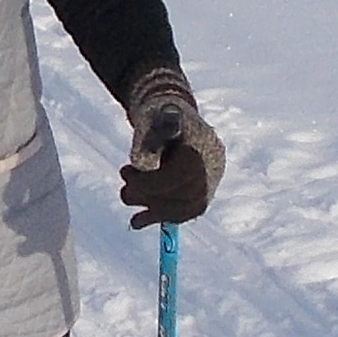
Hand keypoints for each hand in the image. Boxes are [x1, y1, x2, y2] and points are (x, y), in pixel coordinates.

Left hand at [118, 74, 220, 228]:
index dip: (151, 182)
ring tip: (127, 196)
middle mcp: (213, 166)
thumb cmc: (159, 115)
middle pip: (185, 195)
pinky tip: (137, 221)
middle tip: (124, 185)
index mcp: (203, 144)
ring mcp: (210, 182)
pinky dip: (159, 217)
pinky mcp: (200, 195)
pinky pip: (183, 214)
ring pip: (184, 209)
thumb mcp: (151, 119)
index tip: (126, 174)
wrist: (174, 116)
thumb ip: (148, 138)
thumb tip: (141, 162)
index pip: (180, 175)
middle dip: (149, 195)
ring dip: (152, 209)